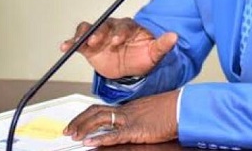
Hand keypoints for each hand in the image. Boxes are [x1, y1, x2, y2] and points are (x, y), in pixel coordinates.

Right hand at [60, 17, 177, 78]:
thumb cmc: (142, 58)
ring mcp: (100, 36)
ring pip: (90, 29)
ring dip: (84, 35)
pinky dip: (71, 42)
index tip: (117, 41)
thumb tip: (174, 36)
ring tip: (79, 43)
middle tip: (97, 41)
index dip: (120, 33)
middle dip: (100, 32)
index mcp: (130, 28)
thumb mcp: (154, 54)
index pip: (124, 26)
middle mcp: (113, 28)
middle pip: (105, 25)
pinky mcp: (89, 46)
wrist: (130, 71)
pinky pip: (79, 41)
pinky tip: (65, 46)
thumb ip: (162, 45)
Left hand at [63, 89, 179, 145]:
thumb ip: (138, 117)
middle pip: (96, 112)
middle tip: (68, 130)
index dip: (86, 116)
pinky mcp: (137, 130)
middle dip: (79, 121)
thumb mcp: (151, 112)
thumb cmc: (172, 111)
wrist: (183, 108)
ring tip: (73, 135)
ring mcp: (130, 120)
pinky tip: (90, 142)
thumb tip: (131, 126)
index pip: (101, 109)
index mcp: (129, 108)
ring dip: (84, 128)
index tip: (76, 122)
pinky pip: (114, 134)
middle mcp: (126, 111)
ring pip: (100, 120)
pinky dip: (100, 138)